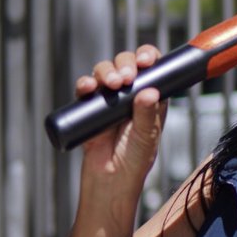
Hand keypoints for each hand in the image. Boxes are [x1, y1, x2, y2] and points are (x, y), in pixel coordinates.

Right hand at [75, 45, 168, 187]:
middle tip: (127, 77)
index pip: (151, 68)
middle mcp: (130, 93)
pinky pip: (85, 88)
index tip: (147, 59)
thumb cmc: (135, 159)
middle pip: (126, 63)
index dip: (148, 57)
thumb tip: (149, 92)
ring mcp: (109, 98)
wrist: (110, 179)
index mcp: (150, 96)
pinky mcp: (89, 107)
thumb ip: (147, 115)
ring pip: (105, 71)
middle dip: (126, 63)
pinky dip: (85, 83)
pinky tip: (89, 88)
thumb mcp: (146, 136)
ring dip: (107, 71)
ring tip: (113, 84)